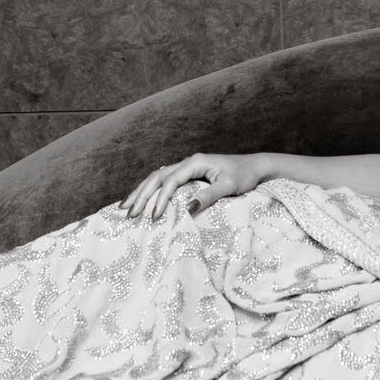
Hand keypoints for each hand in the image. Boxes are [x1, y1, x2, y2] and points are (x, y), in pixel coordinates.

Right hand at [121, 153, 264, 220]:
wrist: (255, 167)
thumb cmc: (245, 176)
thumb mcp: (229, 186)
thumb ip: (209, 196)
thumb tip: (187, 209)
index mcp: (195, 163)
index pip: (170, 181)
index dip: (160, 199)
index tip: (154, 217)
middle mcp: (187, 162)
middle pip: (156, 177)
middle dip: (141, 196)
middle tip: (128, 214)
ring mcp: (186, 167)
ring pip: (156, 178)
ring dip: (140, 192)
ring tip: (124, 207)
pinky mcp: (188, 174)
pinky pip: (163, 181)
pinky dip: (150, 190)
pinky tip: (140, 199)